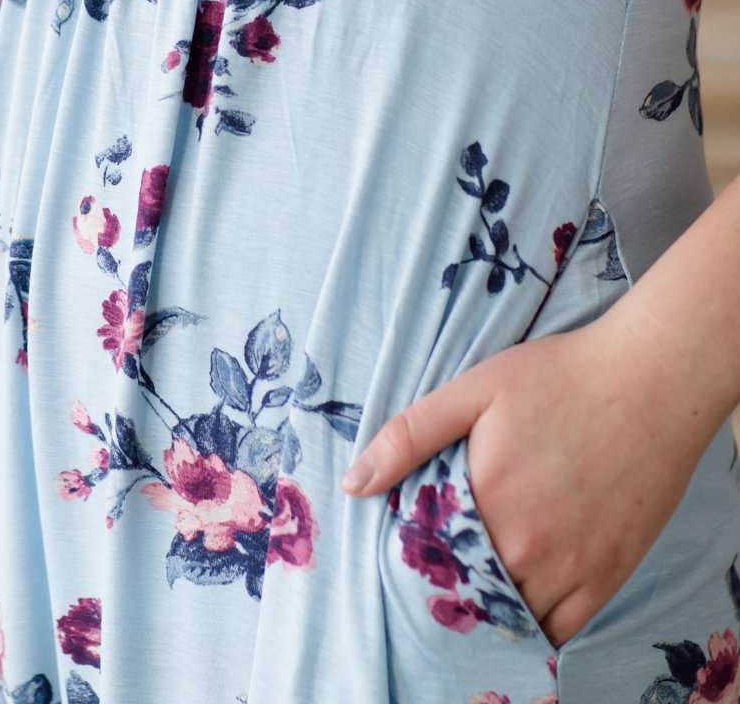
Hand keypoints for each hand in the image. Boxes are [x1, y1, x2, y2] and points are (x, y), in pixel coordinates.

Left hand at [339, 307, 715, 648]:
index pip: (427, 554)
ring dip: (491, 602)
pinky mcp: (609, 576)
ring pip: (512, 614)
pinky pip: (562, 627)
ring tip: (481, 570)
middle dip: (450, 578)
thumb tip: (353, 484)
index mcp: (486, 499)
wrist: (650, 383)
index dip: (416, 550)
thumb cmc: (559, 377)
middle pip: (468, 589)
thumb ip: (409, 437)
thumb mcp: (474, 390)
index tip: (415, 535)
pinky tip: (522, 597)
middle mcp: (527, 546)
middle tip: (447, 551)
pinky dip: (536, 622)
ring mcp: (572, 568)